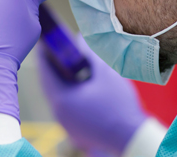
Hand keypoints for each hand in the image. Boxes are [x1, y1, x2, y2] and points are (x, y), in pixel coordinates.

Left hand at [37, 29, 147, 155]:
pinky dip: (70, 93)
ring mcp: (67, 124)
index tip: (45, 42)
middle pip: (50, 86)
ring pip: (59, 97)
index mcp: (62, 100)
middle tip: (58, 51)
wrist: (131, 137)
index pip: (46, 73)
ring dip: (62, 81)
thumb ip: (90, 55)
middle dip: (53, 67)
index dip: (45, 55)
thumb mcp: (105, 74)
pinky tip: (81, 85)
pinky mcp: (76, 130)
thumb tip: (80, 40)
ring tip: (70, 65)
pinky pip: (67, 107)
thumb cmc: (118, 105)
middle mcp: (59, 114)